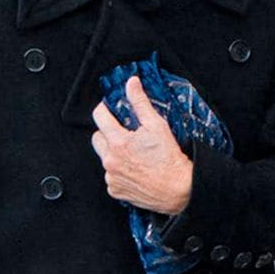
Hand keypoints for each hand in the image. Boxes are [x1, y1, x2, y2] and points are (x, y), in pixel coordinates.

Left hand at [91, 76, 192, 215]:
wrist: (177, 189)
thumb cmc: (168, 159)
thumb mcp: (156, 125)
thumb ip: (140, 102)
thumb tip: (131, 83)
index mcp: (118, 142)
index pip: (99, 117)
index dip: (104, 109)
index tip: (110, 109)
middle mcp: (110, 160)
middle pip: (97, 138)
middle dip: (107, 133)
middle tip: (124, 133)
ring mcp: (111, 177)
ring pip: (104, 158)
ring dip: (113, 153)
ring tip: (133, 154)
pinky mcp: (114, 190)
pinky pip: (110, 176)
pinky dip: (119, 171)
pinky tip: (134, 169)